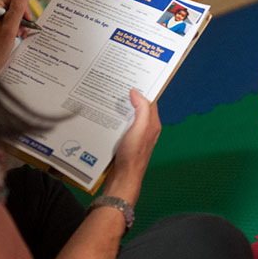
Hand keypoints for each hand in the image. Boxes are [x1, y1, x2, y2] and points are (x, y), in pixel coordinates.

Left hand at [0, 0, 32, 74]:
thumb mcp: (10, 28)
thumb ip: (18, 8)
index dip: (23, 4)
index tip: (25, 19)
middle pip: (15, 1)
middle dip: (22, 15)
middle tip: (23, 29)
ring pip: (14, 11)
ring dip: (21, 22)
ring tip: (20, 34)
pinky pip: (11, 19)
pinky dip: (17, 26)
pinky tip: (17, 35)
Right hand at [103, 89, 160, 203]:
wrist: (123, 179)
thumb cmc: (133, 155)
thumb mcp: (140, 129)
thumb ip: (142, 109)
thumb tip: (136, 92)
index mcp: (153, 124)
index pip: (150, 101)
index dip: (142, 90)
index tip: (131, 79)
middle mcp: (146, 129)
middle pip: (138, 108)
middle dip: (129, 97)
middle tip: (116, 86)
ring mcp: (135, 137)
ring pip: (128, 117)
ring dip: (119, 109)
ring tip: (108, 98)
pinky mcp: (125, 143)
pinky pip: (120, 126)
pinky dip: (114, 120)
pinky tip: (104, 116)